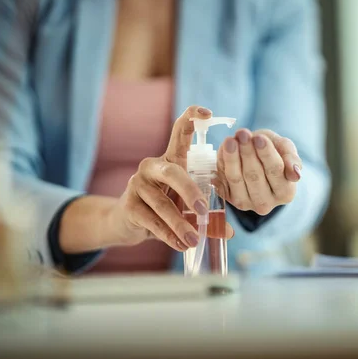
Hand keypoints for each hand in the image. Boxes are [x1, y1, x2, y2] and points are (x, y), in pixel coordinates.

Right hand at [107, 106, 233, 250]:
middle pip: (173, 172)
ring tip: (194, 240)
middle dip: (190, 192)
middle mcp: (153, 166)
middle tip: (204, 211)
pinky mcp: (129, 203)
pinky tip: (180, 245)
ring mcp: (138, 183)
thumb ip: (208, 215)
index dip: (192, 118)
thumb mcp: (187, 207)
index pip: (180, 132)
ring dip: (181, 224)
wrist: (129, 224)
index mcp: (172, 160)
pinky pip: (152, 221)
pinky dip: (169, 235)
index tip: (208, 113)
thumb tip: (229, 231)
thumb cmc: (165, 208)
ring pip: (163, 203)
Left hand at [218, 129, 301, 214]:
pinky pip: (222, 181)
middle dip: (247, 153)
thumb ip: (292, 158)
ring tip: (230, 140)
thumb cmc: (275, 153)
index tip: (259, 138)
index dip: (266, 154)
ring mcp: (246, 204)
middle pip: (254, 176)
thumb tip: (295, 174)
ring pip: (236, 179)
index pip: (275, 170)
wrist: (257, 160)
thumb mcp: (286, 149)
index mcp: (285, 193)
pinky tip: (223, 150)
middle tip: (242, 134)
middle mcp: (266, 203)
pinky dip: (221, 165)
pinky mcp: (228, 200)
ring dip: (232, 158)